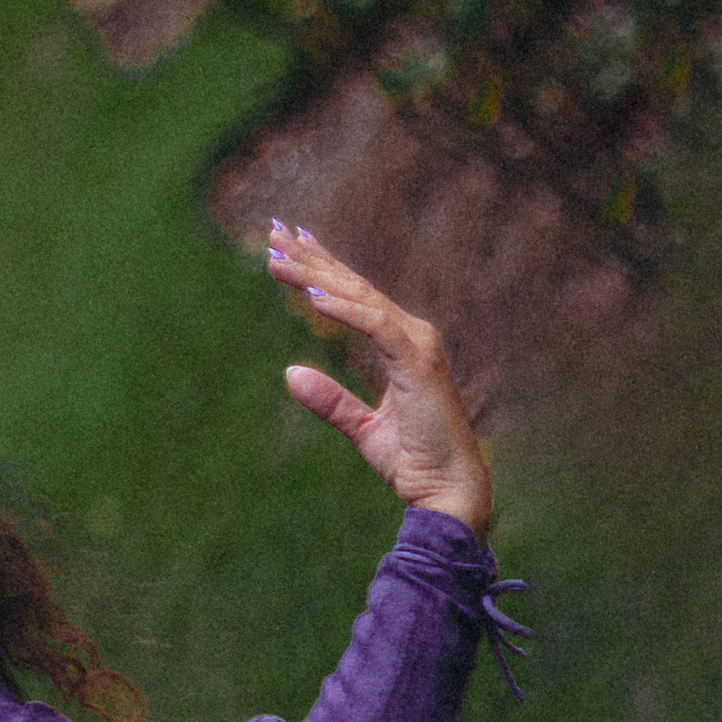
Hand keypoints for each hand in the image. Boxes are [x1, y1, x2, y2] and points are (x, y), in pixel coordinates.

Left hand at [264, 222, 491, 542]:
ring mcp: (418, 345)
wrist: (447, 489)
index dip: (321, 268)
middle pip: (354, 286)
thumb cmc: (414, 459)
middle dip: (313, 258)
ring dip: (318, 275)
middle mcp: (411, 335)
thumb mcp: (361, 427)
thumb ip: (329, 399)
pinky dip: (345, 309)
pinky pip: (377, 325)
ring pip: (361, 297)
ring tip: (279, 256)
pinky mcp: (419, 362)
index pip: (355, 296)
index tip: (288, 244)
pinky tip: (312, 296)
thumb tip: (290, 373)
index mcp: (400, 344)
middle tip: (274, 232)